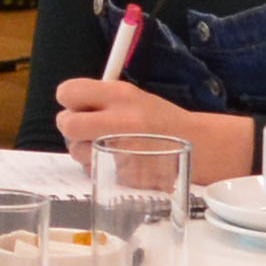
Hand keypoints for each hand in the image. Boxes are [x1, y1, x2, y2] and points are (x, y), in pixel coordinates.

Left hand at [49, 75, 252, 182]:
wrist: (199, 146)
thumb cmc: (161, 121)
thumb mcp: (134, 97)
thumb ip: (101, 99)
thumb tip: (69, 102)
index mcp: (120, 94)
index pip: (68, 91)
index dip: (69, 100)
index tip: (77, 105)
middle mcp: (118, 120)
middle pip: (66, 123)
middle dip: (70, 127)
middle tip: (84, 129)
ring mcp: (120, 149)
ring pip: (75, 150)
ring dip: (83, 149)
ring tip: (106, 145)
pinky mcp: (123, 174)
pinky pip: (92, 169)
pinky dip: (98, 166)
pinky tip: (118, 159)